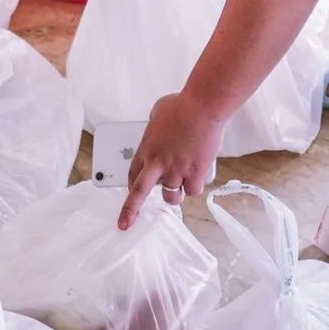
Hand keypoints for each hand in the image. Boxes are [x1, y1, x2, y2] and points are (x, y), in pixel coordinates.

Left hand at [118, 91, 220, 229]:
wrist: (202, 108)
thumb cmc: (181, 106)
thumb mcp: (158, 113)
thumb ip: (155, 128)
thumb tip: (160, 130)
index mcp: (146, 149)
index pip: (133, 175)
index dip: (132, 187)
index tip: (131, 193)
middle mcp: (158, 163)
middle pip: (140, 193)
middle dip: (130, 211)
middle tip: (126, 223)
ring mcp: (177, 170)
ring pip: (172, 196)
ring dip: (176, 195)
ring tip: (181, 188)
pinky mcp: (195, 173)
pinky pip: (193, 190)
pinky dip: (195, 186)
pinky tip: (198, 177)